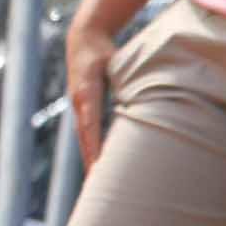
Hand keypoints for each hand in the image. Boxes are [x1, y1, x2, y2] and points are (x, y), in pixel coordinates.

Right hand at [66, 14, 116, 172]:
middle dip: (90, 161)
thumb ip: (129, 81)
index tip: (99, 166)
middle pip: (84, 137)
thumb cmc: (104, 49)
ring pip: (84, 138)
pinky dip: (90, 150)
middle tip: (97, 187)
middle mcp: (79, 102)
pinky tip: (97, 164)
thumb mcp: (117, 62)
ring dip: (89, 159)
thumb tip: (146, 102)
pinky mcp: (82, 108)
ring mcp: (78, 107)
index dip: (94, 146)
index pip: (90, 124)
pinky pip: (86, 133)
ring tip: (95, 184)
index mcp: (87, 91)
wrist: (83, 38)